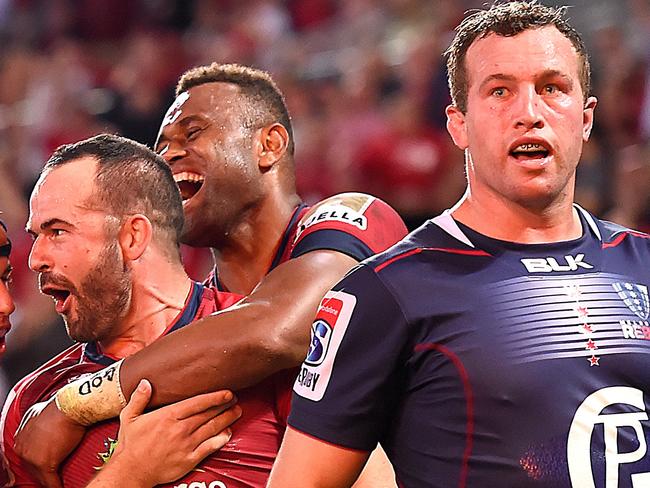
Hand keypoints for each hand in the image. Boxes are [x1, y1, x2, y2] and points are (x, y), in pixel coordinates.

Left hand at [14, 397, 85, 487]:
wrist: (70, 406)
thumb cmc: (62, 406)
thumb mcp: (40, 412)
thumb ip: (36, 425)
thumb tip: (44, 430)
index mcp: (21, 437)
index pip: (29, 456)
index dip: (39, 461)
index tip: (48, 463)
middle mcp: (22, 448)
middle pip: (32, 468)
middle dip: (43, 472)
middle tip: (54, 474)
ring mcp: (32, 456)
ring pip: (40, 476)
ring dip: (50, 480)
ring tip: (58, 481)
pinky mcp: (44, 463)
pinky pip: (50, 481)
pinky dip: (56, 485)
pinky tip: (61, 486)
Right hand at [94, 379, 240, 486]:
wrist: (131, 471)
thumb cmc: (131, 445)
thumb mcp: (129, 417)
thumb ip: (139, 398)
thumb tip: (146, 382)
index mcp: (168, 416)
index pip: (198, 402)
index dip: (215, 396)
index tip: (227, 392)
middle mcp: (180, 429)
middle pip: (208, 414)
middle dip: (224, 405)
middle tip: (234, 400)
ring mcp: (186, 445)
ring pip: (212, 428)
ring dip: (226, 419)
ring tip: (236, 412)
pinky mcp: (189, 459)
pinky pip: (209, 447)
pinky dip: (220, 439)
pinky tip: (228, 433)